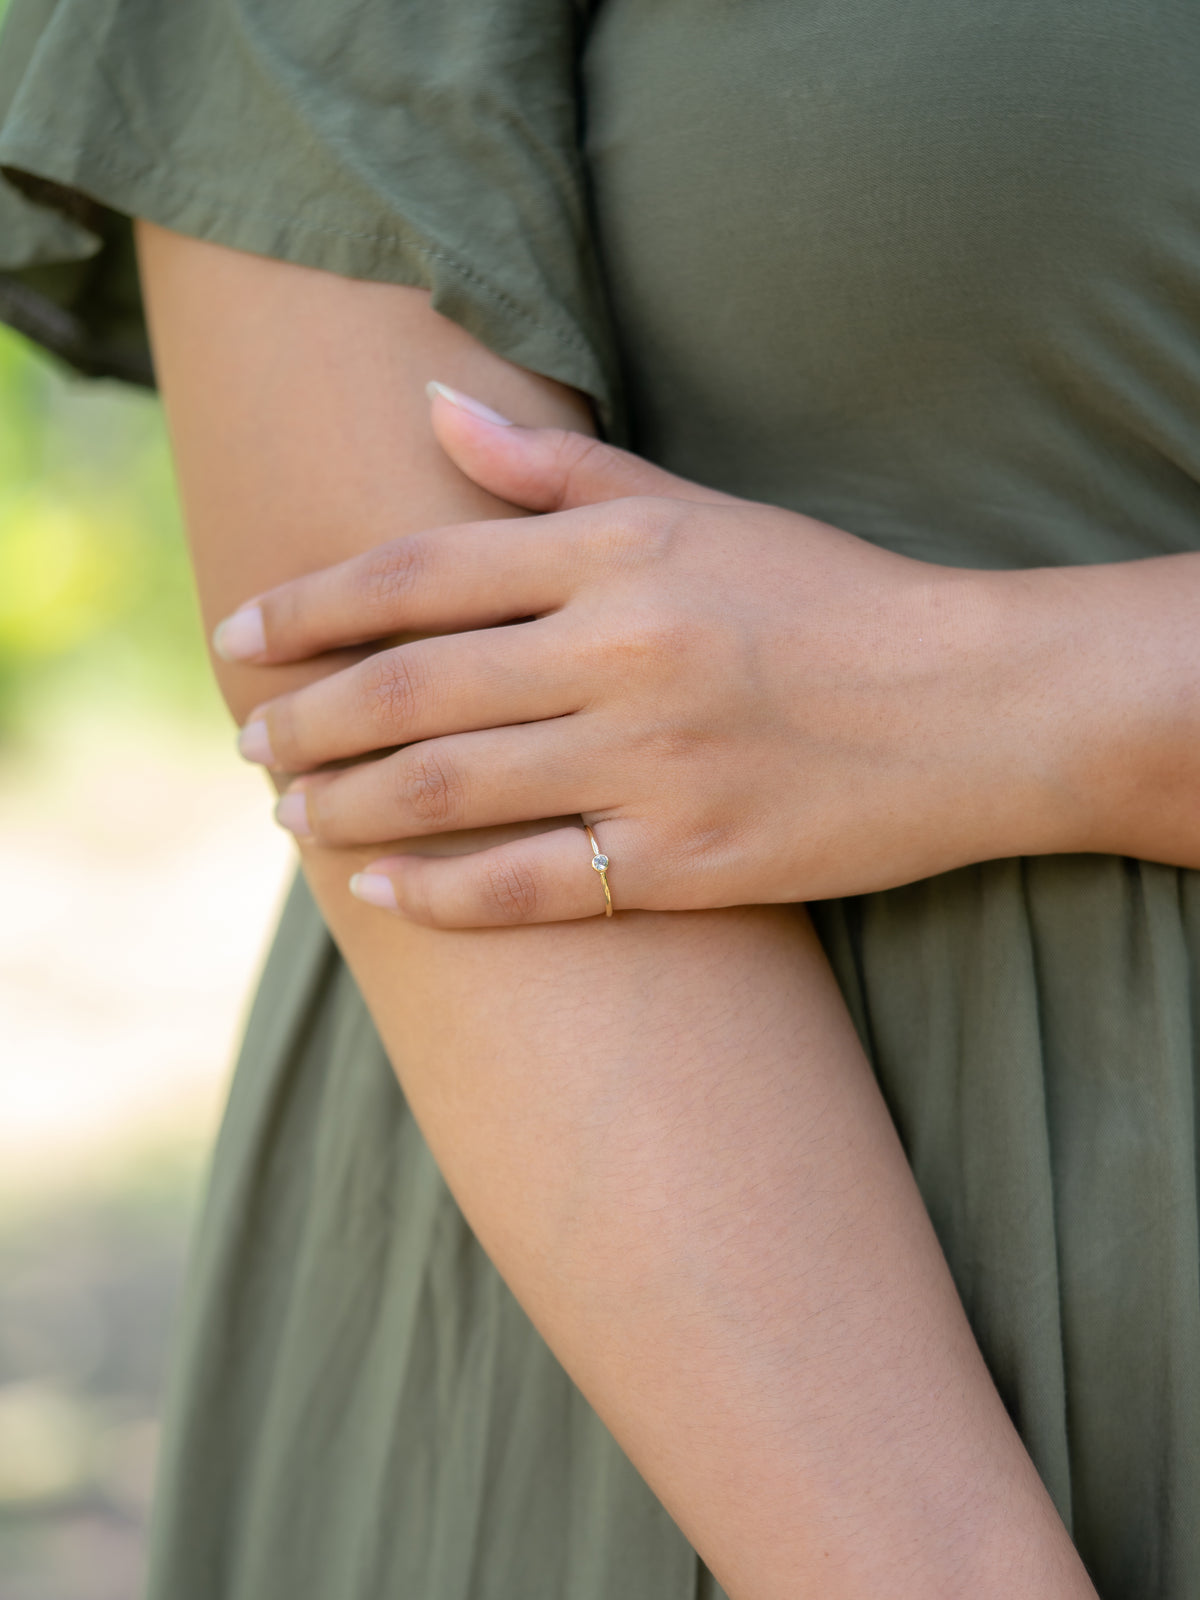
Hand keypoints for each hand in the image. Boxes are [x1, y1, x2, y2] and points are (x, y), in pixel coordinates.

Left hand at [214, 383, 1072, 925]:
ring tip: (294, 814)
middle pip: (408, 689)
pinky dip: (439, 891)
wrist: (974, 707)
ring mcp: (651, 763)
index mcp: (618, 554)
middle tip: (252, 741)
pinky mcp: (686, 862)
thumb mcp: (702, 507)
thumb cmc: (831, 598)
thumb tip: (433, 406)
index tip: (239, 638)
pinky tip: (380, 891)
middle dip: (305, 718)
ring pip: (449, 788)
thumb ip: (558, 471)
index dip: (308, 608)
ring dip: (346, 805)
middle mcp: (621, 653)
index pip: (416, 571)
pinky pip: (528, 884)